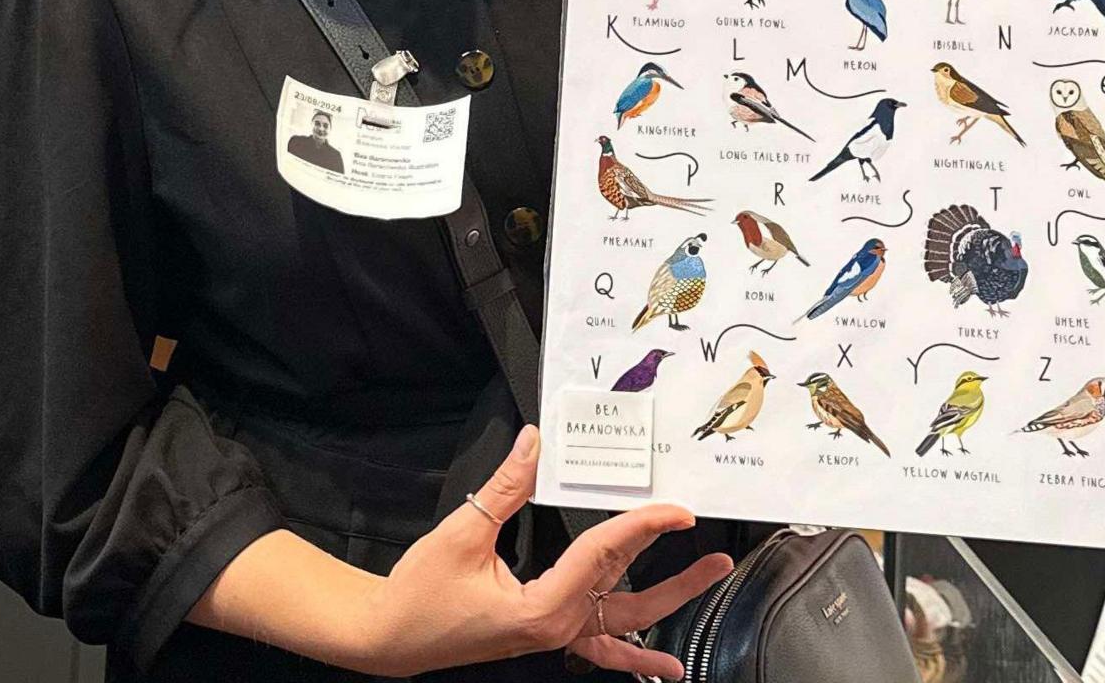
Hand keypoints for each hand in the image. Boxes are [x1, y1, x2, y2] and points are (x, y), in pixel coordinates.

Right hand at [357, 426, 734, 678]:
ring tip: (707, 582)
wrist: (390, 635)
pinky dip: (634, 654)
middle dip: (677, 573)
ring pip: (623, 619)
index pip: (604, 556)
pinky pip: (599, 647)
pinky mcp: (544, 635)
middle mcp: (556, 628)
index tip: (674, 508)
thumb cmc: (420, 594)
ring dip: (668, 603)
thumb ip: (506, 488)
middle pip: (629, 593)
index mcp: (542, 608)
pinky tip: (665, 665)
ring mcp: (553, 636)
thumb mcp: (463, 533)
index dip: (642, 525)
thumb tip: (534, 444)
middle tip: (713, 549)